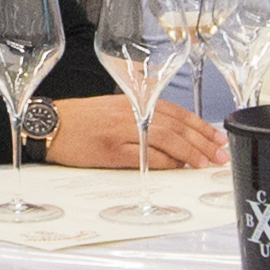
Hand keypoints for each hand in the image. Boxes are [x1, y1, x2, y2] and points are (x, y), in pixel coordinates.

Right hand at [46, 94, 225, 168]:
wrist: (49, 124)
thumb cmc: (81, 119)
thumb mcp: (114, 109)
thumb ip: (141, 114)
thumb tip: (172, 131)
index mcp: (134, 100)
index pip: (176, 111)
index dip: (199, 125)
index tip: (218, 136)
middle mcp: (131, 112)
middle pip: (175, 126)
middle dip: (202, 141)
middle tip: (221, 154)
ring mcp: (120, 131)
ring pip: (164, 139)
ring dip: (189, 152)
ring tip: (205, 163)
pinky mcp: (110, 150)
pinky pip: (144, 157)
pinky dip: (163, 162)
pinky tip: (178, 168)